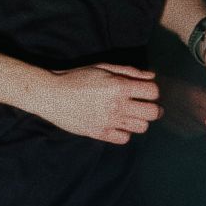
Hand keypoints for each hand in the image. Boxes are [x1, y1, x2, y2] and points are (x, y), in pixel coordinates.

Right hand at [39, 63, 159, 143]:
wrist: (51, 94)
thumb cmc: (77, 77)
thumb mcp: (103, 67)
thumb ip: (129, 72)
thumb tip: (151, 76)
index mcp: (119, 86)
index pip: (153, 92)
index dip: (152, 91)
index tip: (145, 91)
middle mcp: (117, 105)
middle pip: (152, 112)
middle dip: (153, 108)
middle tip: (146, 106)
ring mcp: (109, 121)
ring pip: (141, 127)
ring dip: (140, 120)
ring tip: (130, 115)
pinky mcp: (99, 133)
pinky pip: (124, 138)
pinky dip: (124, 132)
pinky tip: (118, 124)